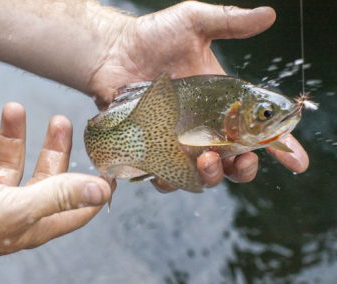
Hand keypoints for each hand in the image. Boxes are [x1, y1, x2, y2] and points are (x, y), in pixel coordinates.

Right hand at [0, 103, 113, 269]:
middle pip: (46, 178)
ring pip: (9, 165)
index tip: (106, 162)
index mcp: (38, 222)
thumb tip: (102, 191)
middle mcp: (18, 214)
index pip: (79, 206)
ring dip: (12, 137)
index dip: (95, 187)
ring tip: (13, 109)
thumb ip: (60, 196)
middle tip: (59, 121)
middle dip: (53, 148)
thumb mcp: (20, 208)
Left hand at [87, 1, 308, 191]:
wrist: (113, 51)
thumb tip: (268, 15)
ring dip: (211, 177)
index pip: (257, 130)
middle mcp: (203, 128)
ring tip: (207, 160)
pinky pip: (165, 176)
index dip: (281, 147)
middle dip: (243, 169)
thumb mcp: (194, 23)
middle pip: (233, 162)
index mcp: (221, 104)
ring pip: (202, 176)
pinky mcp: (152, 150)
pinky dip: (169, 181)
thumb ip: (229, 21)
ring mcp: (177, 142)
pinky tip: (167, 171)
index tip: (296, 161)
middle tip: (240, 159)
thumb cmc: (152, 38)